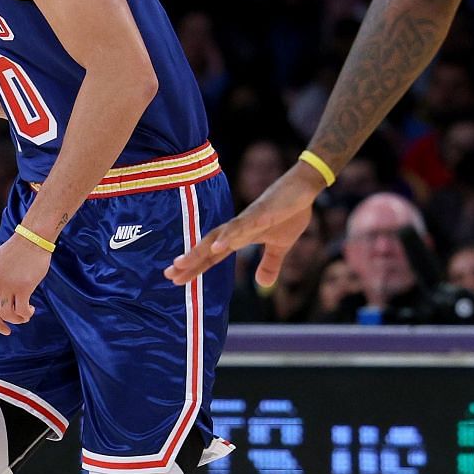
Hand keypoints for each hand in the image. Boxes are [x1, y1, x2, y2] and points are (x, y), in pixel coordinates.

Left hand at [0, 233, 51, 337]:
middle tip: (6, 331)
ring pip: (7, 314)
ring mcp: (7, 284)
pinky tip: (30, 310)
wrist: (32, 238)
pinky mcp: (23, 286)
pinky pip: (21, 310)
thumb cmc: (16, 252)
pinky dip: (26, 315)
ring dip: (16, 320)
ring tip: (24, 315)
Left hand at [167, 163, 321, 286]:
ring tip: (182, 263)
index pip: (214, 255)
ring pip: (219, 236)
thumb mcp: (281, 246)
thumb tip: (263, 285)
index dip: (196, 267)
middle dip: (190, 260)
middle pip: (209, 246)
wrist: (304, 188)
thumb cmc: (290, 212)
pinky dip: (228, 236)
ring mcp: (248, 220)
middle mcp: (239, 228)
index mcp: (241, 237)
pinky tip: (218, 247)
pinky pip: (242, 226)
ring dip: (200, 250)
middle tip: (169, 274)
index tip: (176, 280)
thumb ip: (269, 264)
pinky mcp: (261, 213)